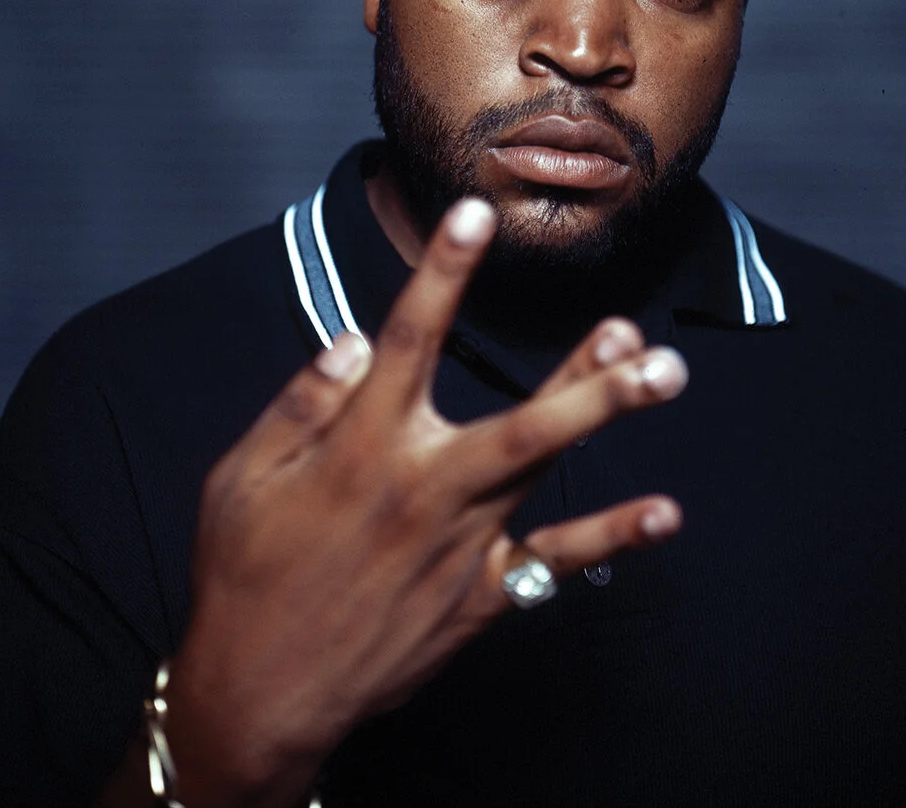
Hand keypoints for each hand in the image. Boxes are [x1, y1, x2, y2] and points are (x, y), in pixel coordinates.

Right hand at [163, 197, 687, 807]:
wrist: (259, 693)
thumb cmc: (245, 573)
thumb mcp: (241, 478)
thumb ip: (300, 403)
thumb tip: (352, 337)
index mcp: (359, 448)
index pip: (407, 338)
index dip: (442, 271)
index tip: (474, 212)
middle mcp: (421, 489)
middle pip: (520, 423)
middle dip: (587, 378)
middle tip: (640, 335)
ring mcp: (458, 546)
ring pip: (544, 469)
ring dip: (601, 417)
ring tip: (661, 373)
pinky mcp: (475, 595)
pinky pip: (553, 562)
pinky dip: (610, 537)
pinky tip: (664, 514)